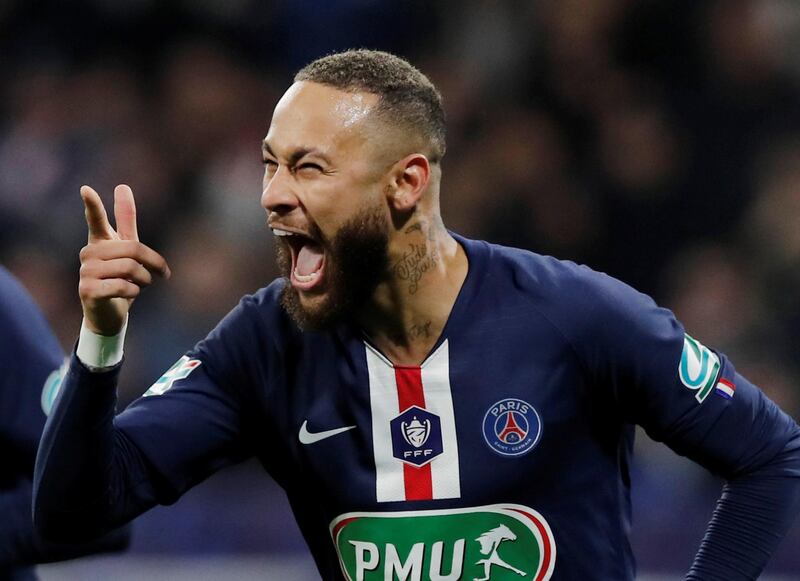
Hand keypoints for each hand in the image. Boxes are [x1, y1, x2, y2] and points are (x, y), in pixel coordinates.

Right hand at [78, 184, 169, 335]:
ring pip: (131, 268)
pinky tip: (129, 295)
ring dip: (144, 280)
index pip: (96, 220)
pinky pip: (124, 286)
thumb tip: (122, 185)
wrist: (110, 314)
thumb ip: (126, 220)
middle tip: (158, 274)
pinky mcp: (88, 291)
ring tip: (138, 286)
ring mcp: (86, 272)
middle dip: (153, 263)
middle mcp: (89, 253)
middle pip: (134, 249)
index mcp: (99, 241)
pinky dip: (134, 292)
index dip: (93, 205)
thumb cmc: (120, 277)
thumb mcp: (127, 248)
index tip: (86, 189)